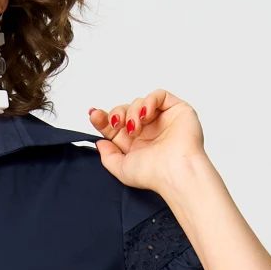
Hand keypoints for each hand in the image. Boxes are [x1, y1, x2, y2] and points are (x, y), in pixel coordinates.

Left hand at [87, 90, 204, 193]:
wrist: (175, 172)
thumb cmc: (154, 174)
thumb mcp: (121, 169)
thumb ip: (108, 156)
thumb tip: (100, 142)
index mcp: (135, 144)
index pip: (116, 125)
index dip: (103, 118)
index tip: (94, 115)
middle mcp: (148, 131)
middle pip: (125, 110)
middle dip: (117, 114)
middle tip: (117, 123)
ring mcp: (162, 120)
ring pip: (139, 102)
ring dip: (133, 112)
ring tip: (136, 127)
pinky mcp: (176, 110)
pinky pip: (159, 95)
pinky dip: (149, 101)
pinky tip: (146, 114)